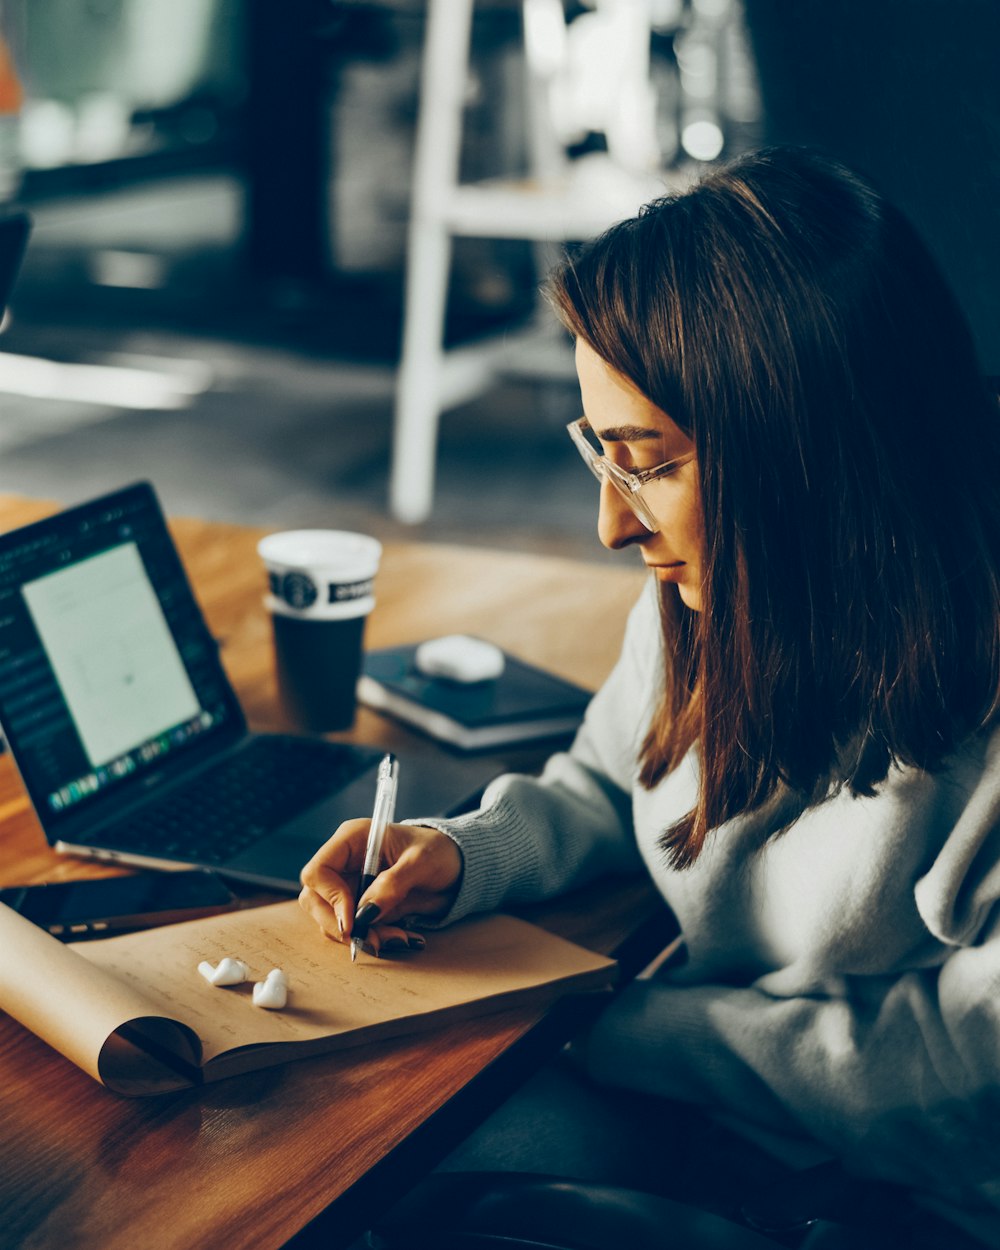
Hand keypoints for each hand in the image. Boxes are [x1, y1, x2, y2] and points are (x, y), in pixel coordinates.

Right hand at [298, 820, 462, 954]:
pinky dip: (373, 938)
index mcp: (352, 840)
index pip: (318, 871)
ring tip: (398, 937)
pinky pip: (355, 930)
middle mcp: (345, 864)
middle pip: (315, 901)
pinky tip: (401, 936)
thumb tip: (365, 913)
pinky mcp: (363, 907)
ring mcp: (352, 887)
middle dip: (342, 925)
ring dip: (360, 936)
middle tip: (373, 939)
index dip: (330, 898)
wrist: (458, 866)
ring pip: (333, 920)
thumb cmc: (439, 851)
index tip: (354, 920)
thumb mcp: (421, 862)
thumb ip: (393, 884)